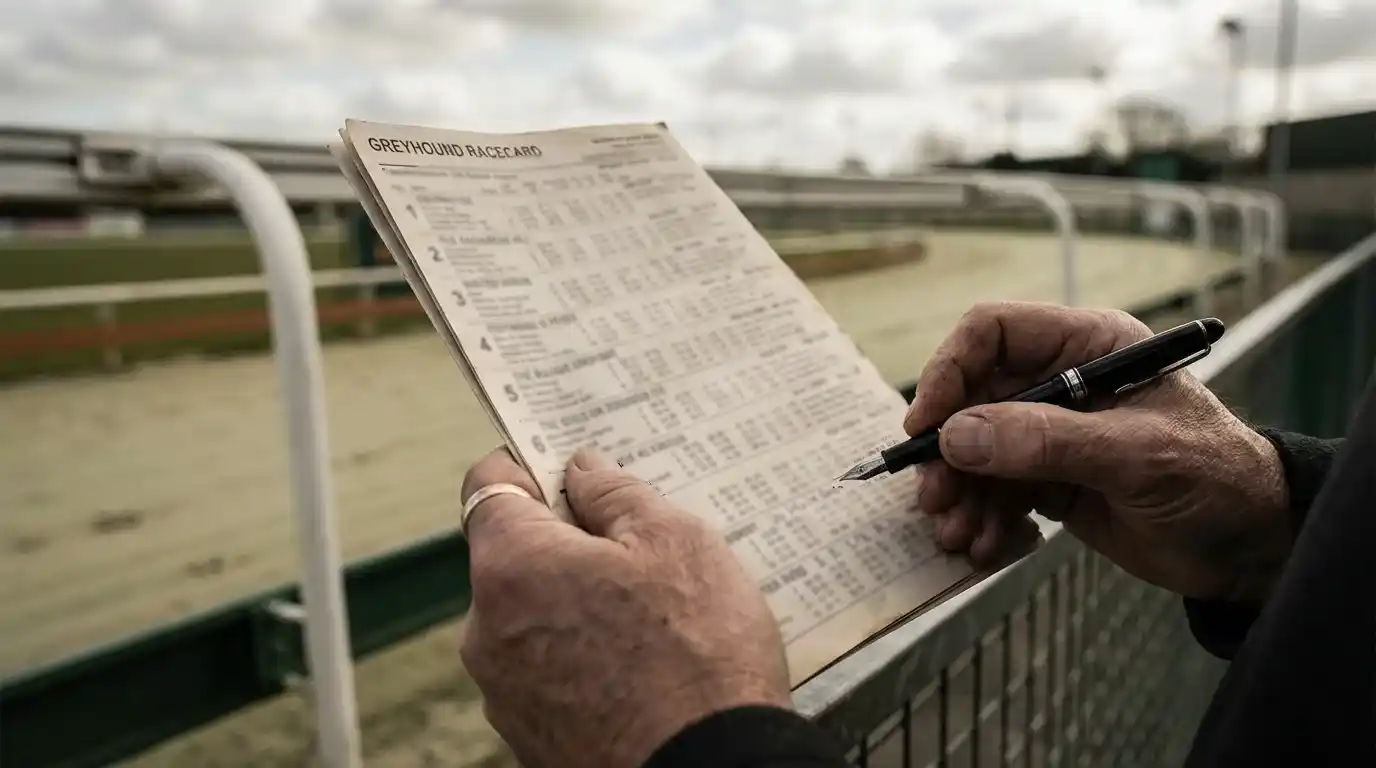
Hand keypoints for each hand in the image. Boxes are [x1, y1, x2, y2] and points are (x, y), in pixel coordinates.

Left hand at [460, 447, 790, 767]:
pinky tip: (644, 667)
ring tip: (655, 619)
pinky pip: (550, 673)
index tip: (570, 468)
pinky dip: (584, 659)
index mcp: (512, 566)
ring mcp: (505, 693)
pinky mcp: (529, 738)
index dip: (531, 466)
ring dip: (578, 606)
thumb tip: (584, 472)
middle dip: (568, 544)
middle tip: (640, 549)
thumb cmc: (699, 656)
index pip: (490, 485)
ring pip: (534, 619)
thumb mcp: (677, 542)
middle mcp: (487, 631)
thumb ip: (617, 494)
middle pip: (515, 557)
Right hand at [905, 302, 1291, 602]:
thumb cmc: (1214, 479)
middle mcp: (1060, 381)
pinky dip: (981, 518)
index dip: (950, 370)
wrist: (1251, 548)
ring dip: (960, 493)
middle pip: (971, 399)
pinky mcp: (1048, 480)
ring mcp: (1050, 433)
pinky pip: (992, 491)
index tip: (927, 425)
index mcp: (1087, 346)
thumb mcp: (1135, 455)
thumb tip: (957, 436)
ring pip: (974, 451)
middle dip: (948, 452)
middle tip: (936, 499)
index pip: (995, 333)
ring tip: (959, 536)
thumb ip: (1046, 442)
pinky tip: (984, 547)